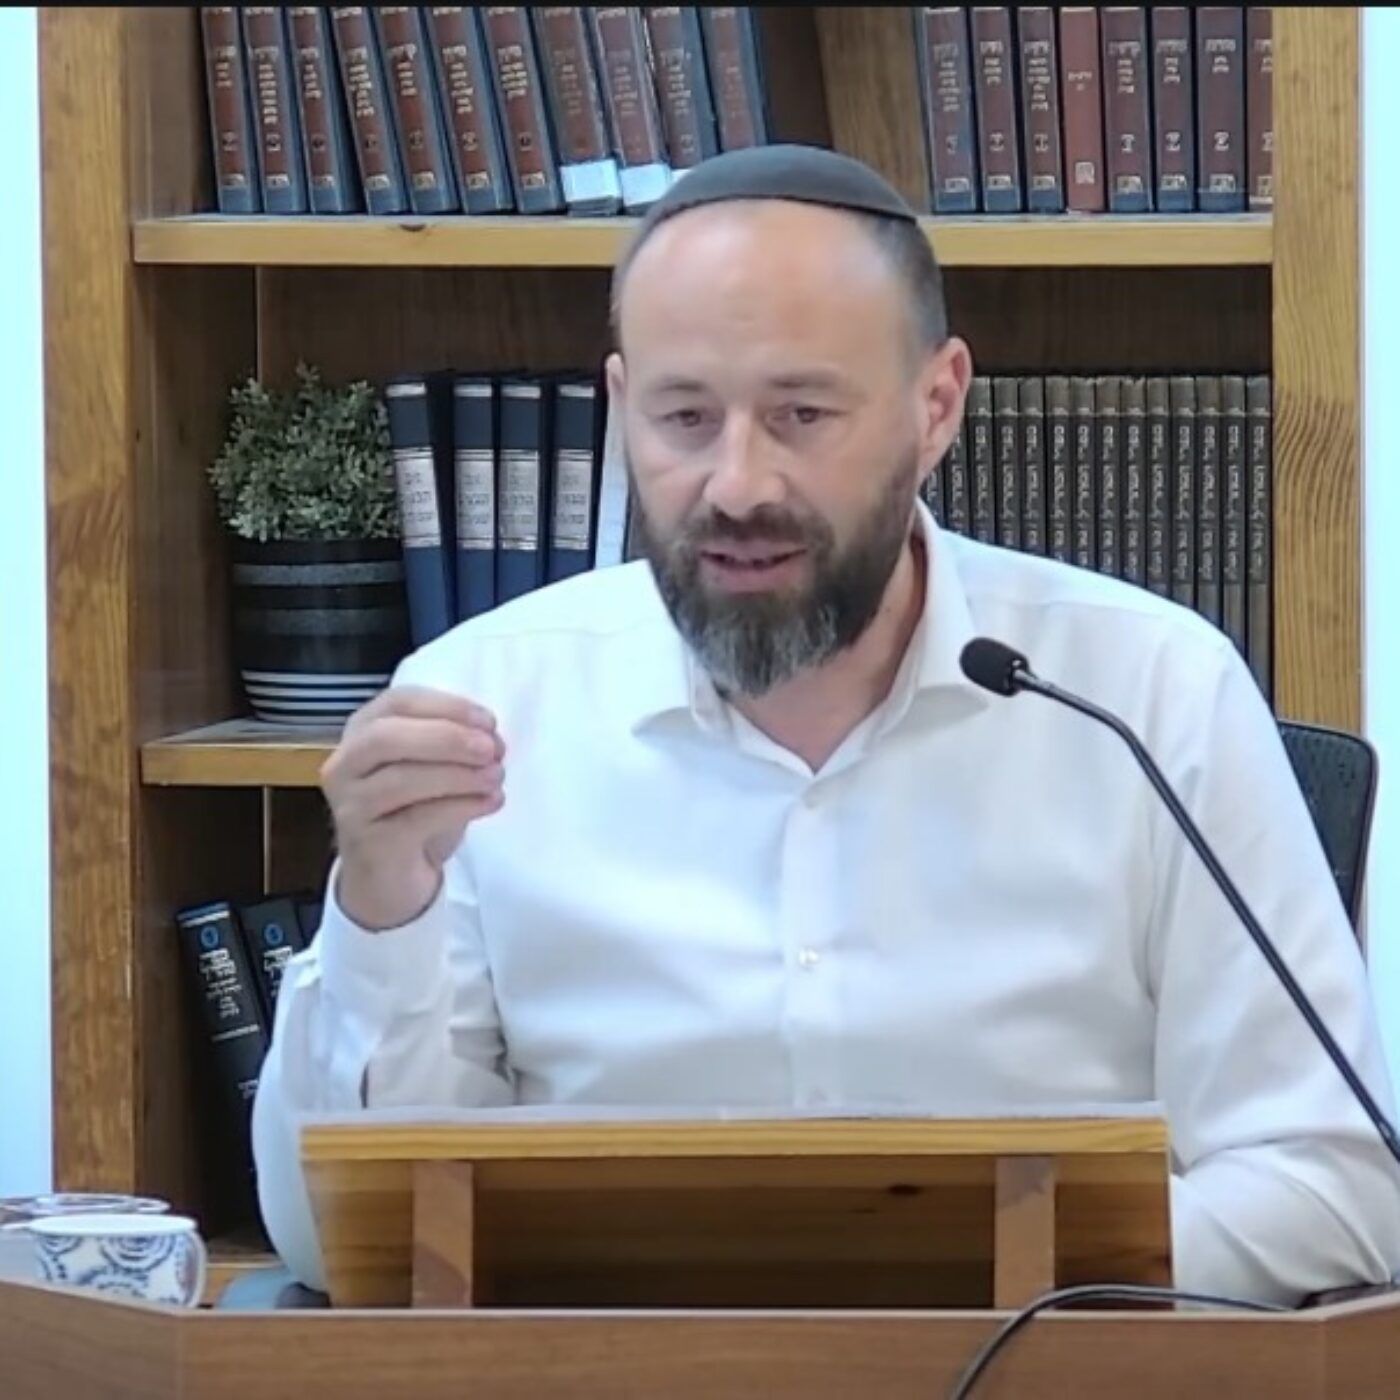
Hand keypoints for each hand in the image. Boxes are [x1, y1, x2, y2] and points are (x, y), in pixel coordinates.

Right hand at [321, 686, 505, 930]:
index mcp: (362, 731)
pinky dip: (461, 806)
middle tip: (492, 749)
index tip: (489, 721)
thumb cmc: (414, 812)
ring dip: (459, 774)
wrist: (390, 879)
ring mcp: (351, 805)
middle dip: (447, 738)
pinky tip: (491, 802)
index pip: (398, 702)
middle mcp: (345, 764)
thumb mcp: (433, 767)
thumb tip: (490, 736)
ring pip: (401, 779)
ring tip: (496, 777)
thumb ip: (453, 744)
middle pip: (387, 737)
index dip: (446, 706)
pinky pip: (417, 818)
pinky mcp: (368, 844)